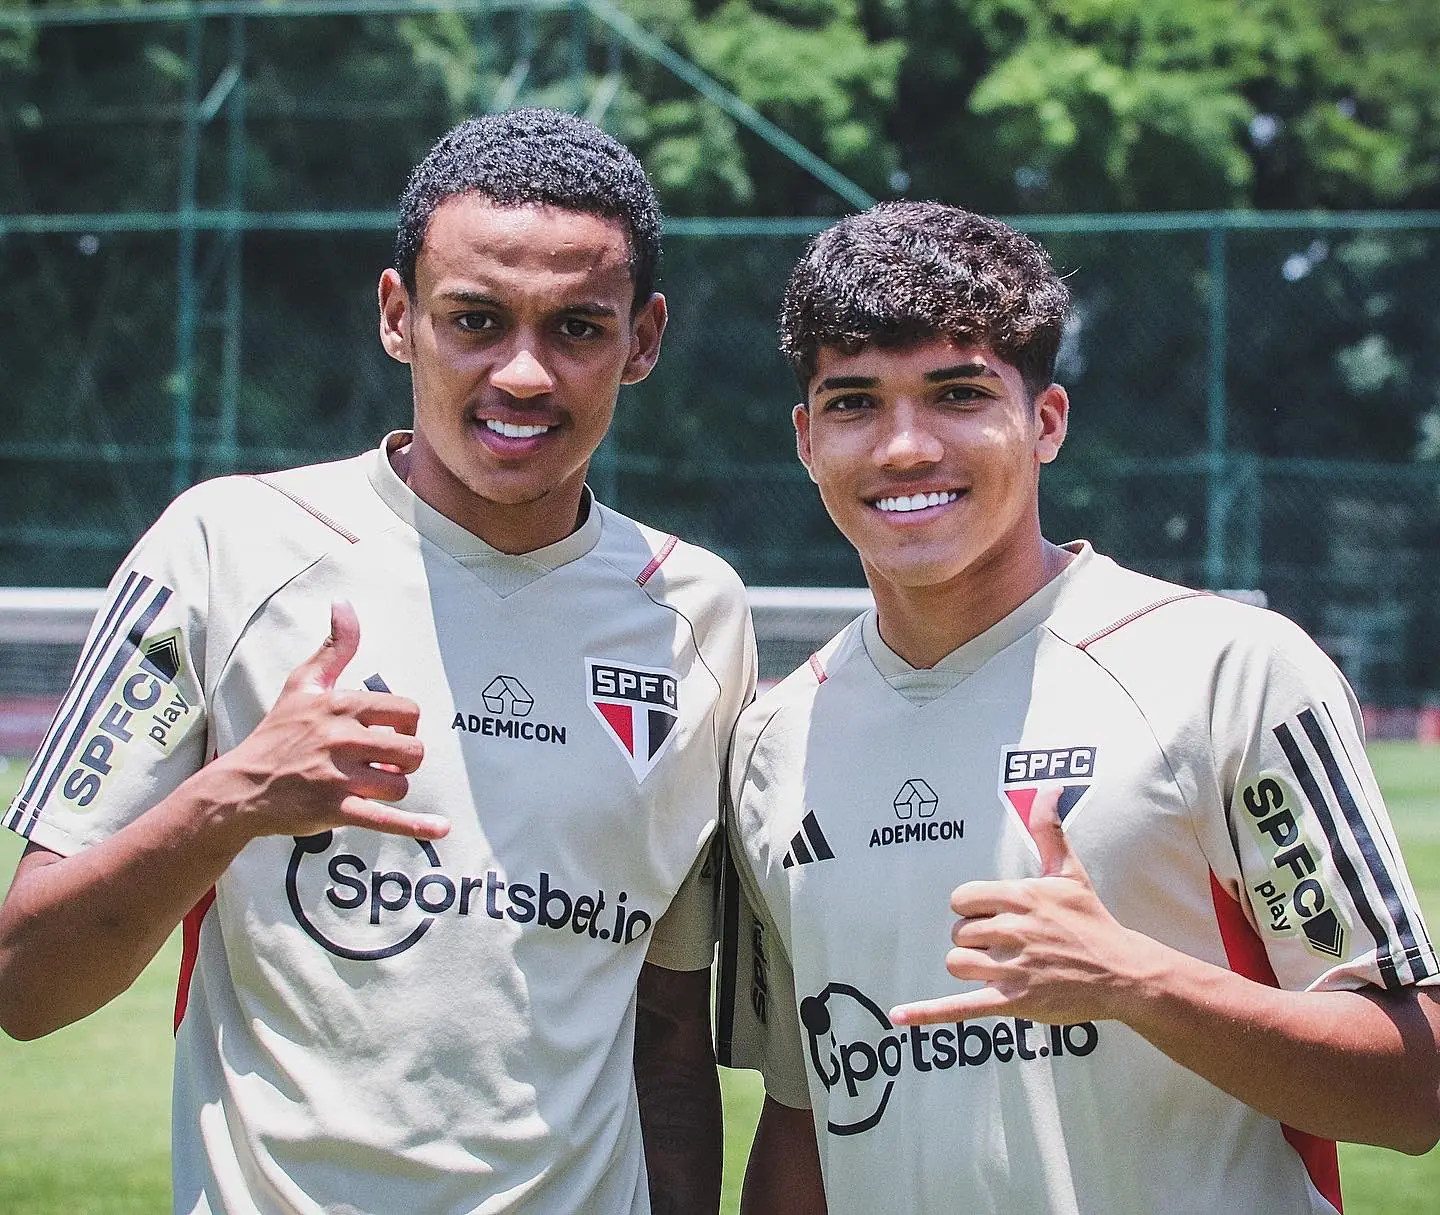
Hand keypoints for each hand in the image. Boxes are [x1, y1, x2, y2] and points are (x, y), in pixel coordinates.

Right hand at [207, 601, 446, 844]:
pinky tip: (441, 828)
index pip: (407, 712)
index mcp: (341, 707)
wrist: (240, 786)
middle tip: (385, 763)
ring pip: (400, 783)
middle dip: (406, 759)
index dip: (406, 726)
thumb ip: (334, 647)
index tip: (389, 733)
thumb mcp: (303, 684)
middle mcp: (342, 739)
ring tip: (373, 785)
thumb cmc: (277, 734)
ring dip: (394, 787)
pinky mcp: (336, 809)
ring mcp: (339, 776)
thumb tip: (344, 604)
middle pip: (412, 749)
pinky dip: (416, 826)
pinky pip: (386, 819)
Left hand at [889, 787, 1145, 1027]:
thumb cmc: (1092, 921)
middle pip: (959, 932)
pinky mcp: (1013, 1001)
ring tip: (1000, 969)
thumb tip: (1049, 788)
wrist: (1124, 972)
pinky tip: (897, 1016)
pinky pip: (960, 1006)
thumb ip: (1049, 830)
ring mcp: (1013, 967)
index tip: (995, 916)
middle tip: (1007, 946)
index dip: (972, 909)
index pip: (962, 899)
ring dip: (971, 967)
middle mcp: (1014, 930)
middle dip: (975, 940)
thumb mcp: (1069, 872)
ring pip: (957, 963)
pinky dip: (927, 1013)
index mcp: (1020, 897)